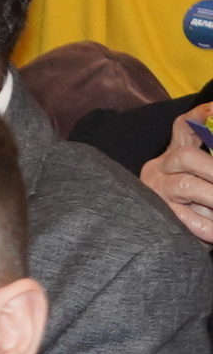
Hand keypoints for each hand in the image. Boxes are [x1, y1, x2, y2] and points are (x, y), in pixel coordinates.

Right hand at [143, 112, 212, 247]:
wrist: (148, 236)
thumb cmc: (186, 203)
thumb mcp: (194, 177)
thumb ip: (203, 156)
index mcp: (170, 157)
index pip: (182, 129)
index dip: (198, 116)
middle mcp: (159, 170)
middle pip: (186, 156)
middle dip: (212, 168)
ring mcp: (157, 193)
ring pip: (187, 186)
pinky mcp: (160, 217)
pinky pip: (189, 220)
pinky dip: (210, 226)